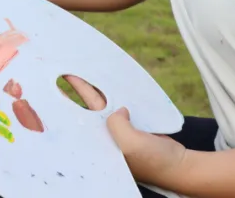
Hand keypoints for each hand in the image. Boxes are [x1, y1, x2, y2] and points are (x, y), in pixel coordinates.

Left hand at [64, 75, 187, 186]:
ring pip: (103, 103)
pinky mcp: (131, 124)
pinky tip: (108, 81)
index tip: (56, 87)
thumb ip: (116, 124)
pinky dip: (115, 93)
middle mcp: (106, 135)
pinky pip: (119, 104)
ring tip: (81, 71)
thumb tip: (118, 110)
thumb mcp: (130, 143)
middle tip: (63, 71)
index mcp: (100, 143)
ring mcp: (119, 129)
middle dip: (76, 90)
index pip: (78, 120)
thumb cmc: (153, 160)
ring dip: (94, 88)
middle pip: (87, 108)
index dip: (66, 103)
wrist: (179, 164)